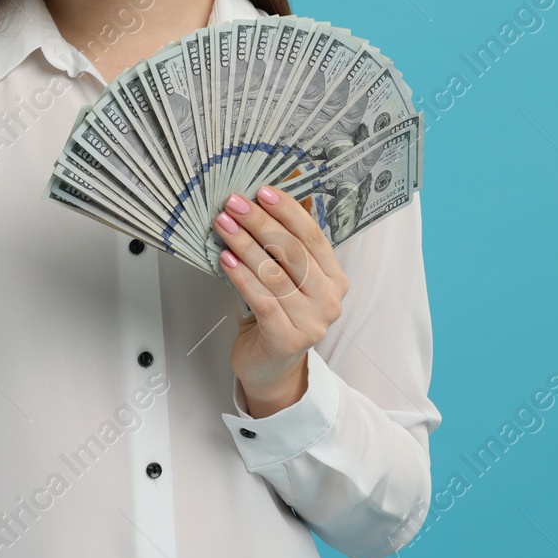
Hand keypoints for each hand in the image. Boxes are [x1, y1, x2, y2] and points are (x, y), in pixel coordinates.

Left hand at [213, 184, 349, 417]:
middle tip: (234, 204)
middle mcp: (330, 300)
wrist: (268, 366)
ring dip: (245, 244)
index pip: (313, 236)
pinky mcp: (288, 339)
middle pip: (292, 251)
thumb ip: (278, 248)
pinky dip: (241, 276)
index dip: (287, 210)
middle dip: (259, 223)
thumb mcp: (283, 278)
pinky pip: (262, 299)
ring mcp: (313, 322)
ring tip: (223, 225)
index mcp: (334, 279)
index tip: (262, 191)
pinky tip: (225, 258)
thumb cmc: (274, 315)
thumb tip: (252, 204)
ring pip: (274, 273)